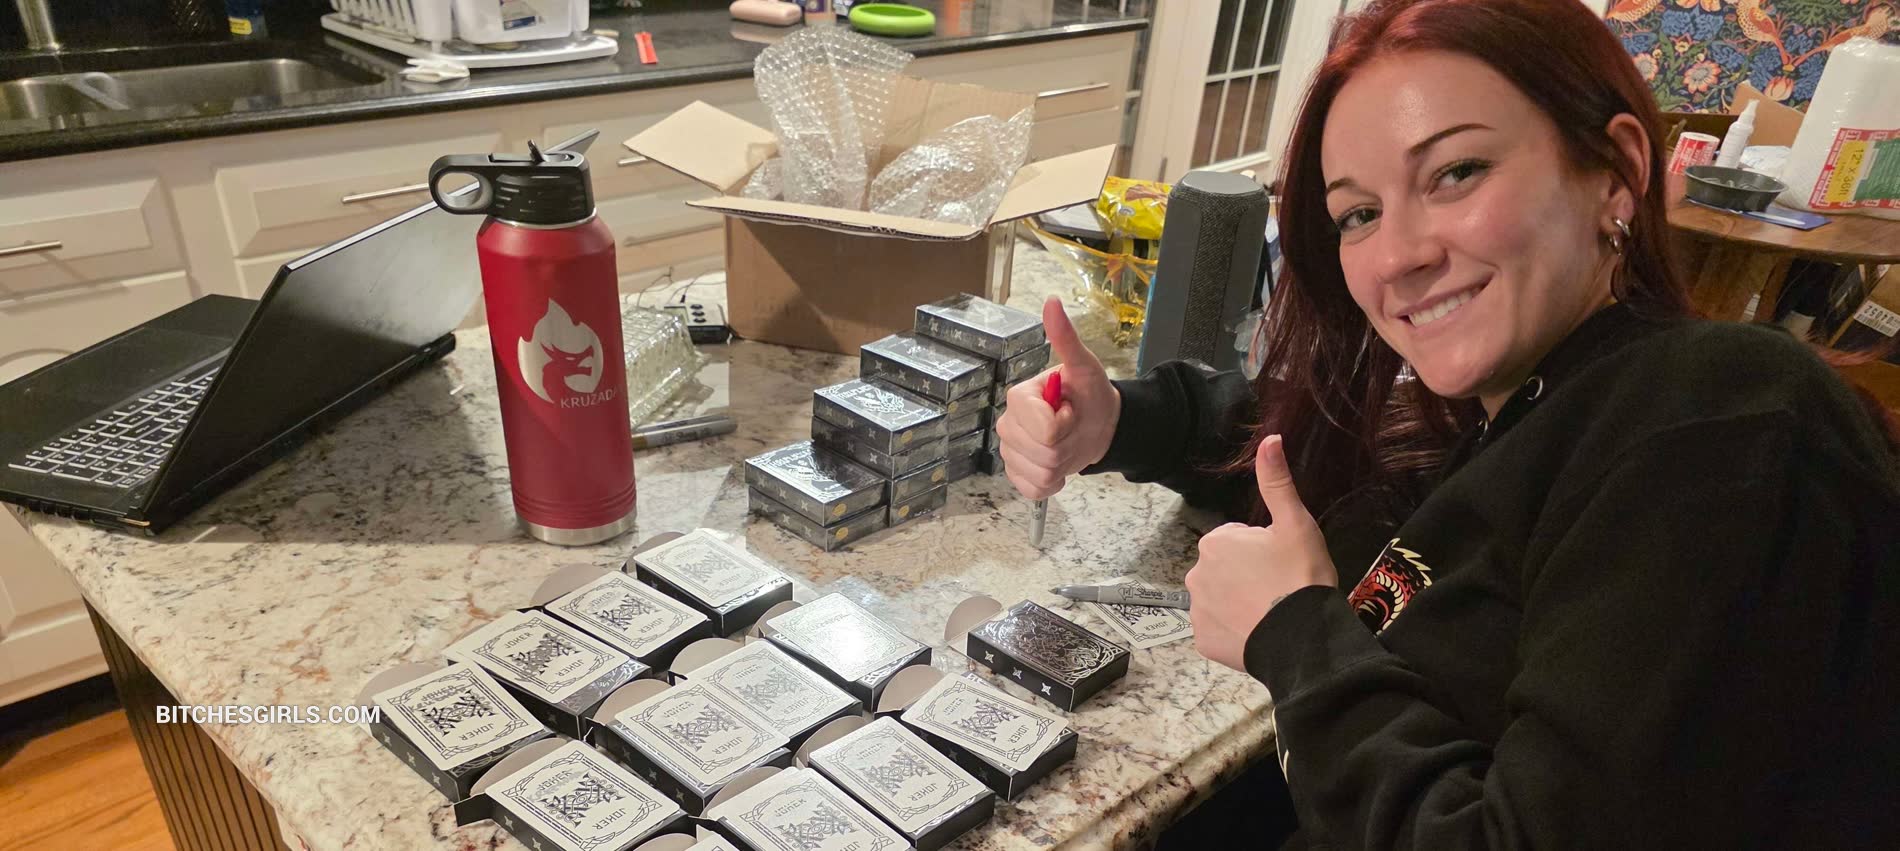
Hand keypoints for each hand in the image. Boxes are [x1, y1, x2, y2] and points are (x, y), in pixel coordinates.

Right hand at [997, 297, 1120, 499]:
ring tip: (1067, 443)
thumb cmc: (1090, 394)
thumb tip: (1052, 302)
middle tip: (1070, 426)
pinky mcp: (1018, 473)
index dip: (1064, 422)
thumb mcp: (1085, 366)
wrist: (1098, 424)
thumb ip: (1066, 338)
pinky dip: (1052, 484)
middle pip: (1042, 453)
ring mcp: (1010, 451)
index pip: (1042, 427)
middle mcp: (1008, 424)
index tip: (1069, 408)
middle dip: (1066, 444)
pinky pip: (1033, 489)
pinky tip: (1059, 466)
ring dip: (1062, 464)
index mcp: (1019, 398)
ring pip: (1039, 473)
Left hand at [1186, 435, 1337, 670]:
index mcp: (1216, 543)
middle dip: (1248, 574)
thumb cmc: (1300, 576)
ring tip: (1271, 611)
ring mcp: (1197, 611)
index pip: (1239, 539)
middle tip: (1279, 587)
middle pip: (1226, 568)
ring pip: (1220, 597)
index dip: (1264, 549)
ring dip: (1240, 601)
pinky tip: (1257, 631)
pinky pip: (1217, 628)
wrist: (1303, 639)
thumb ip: (1277, 481)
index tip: (1282, 563)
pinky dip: (1234, 629)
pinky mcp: (1202, 641)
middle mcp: (1195, 573)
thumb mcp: (1295, 523)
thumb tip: (1270, 438)